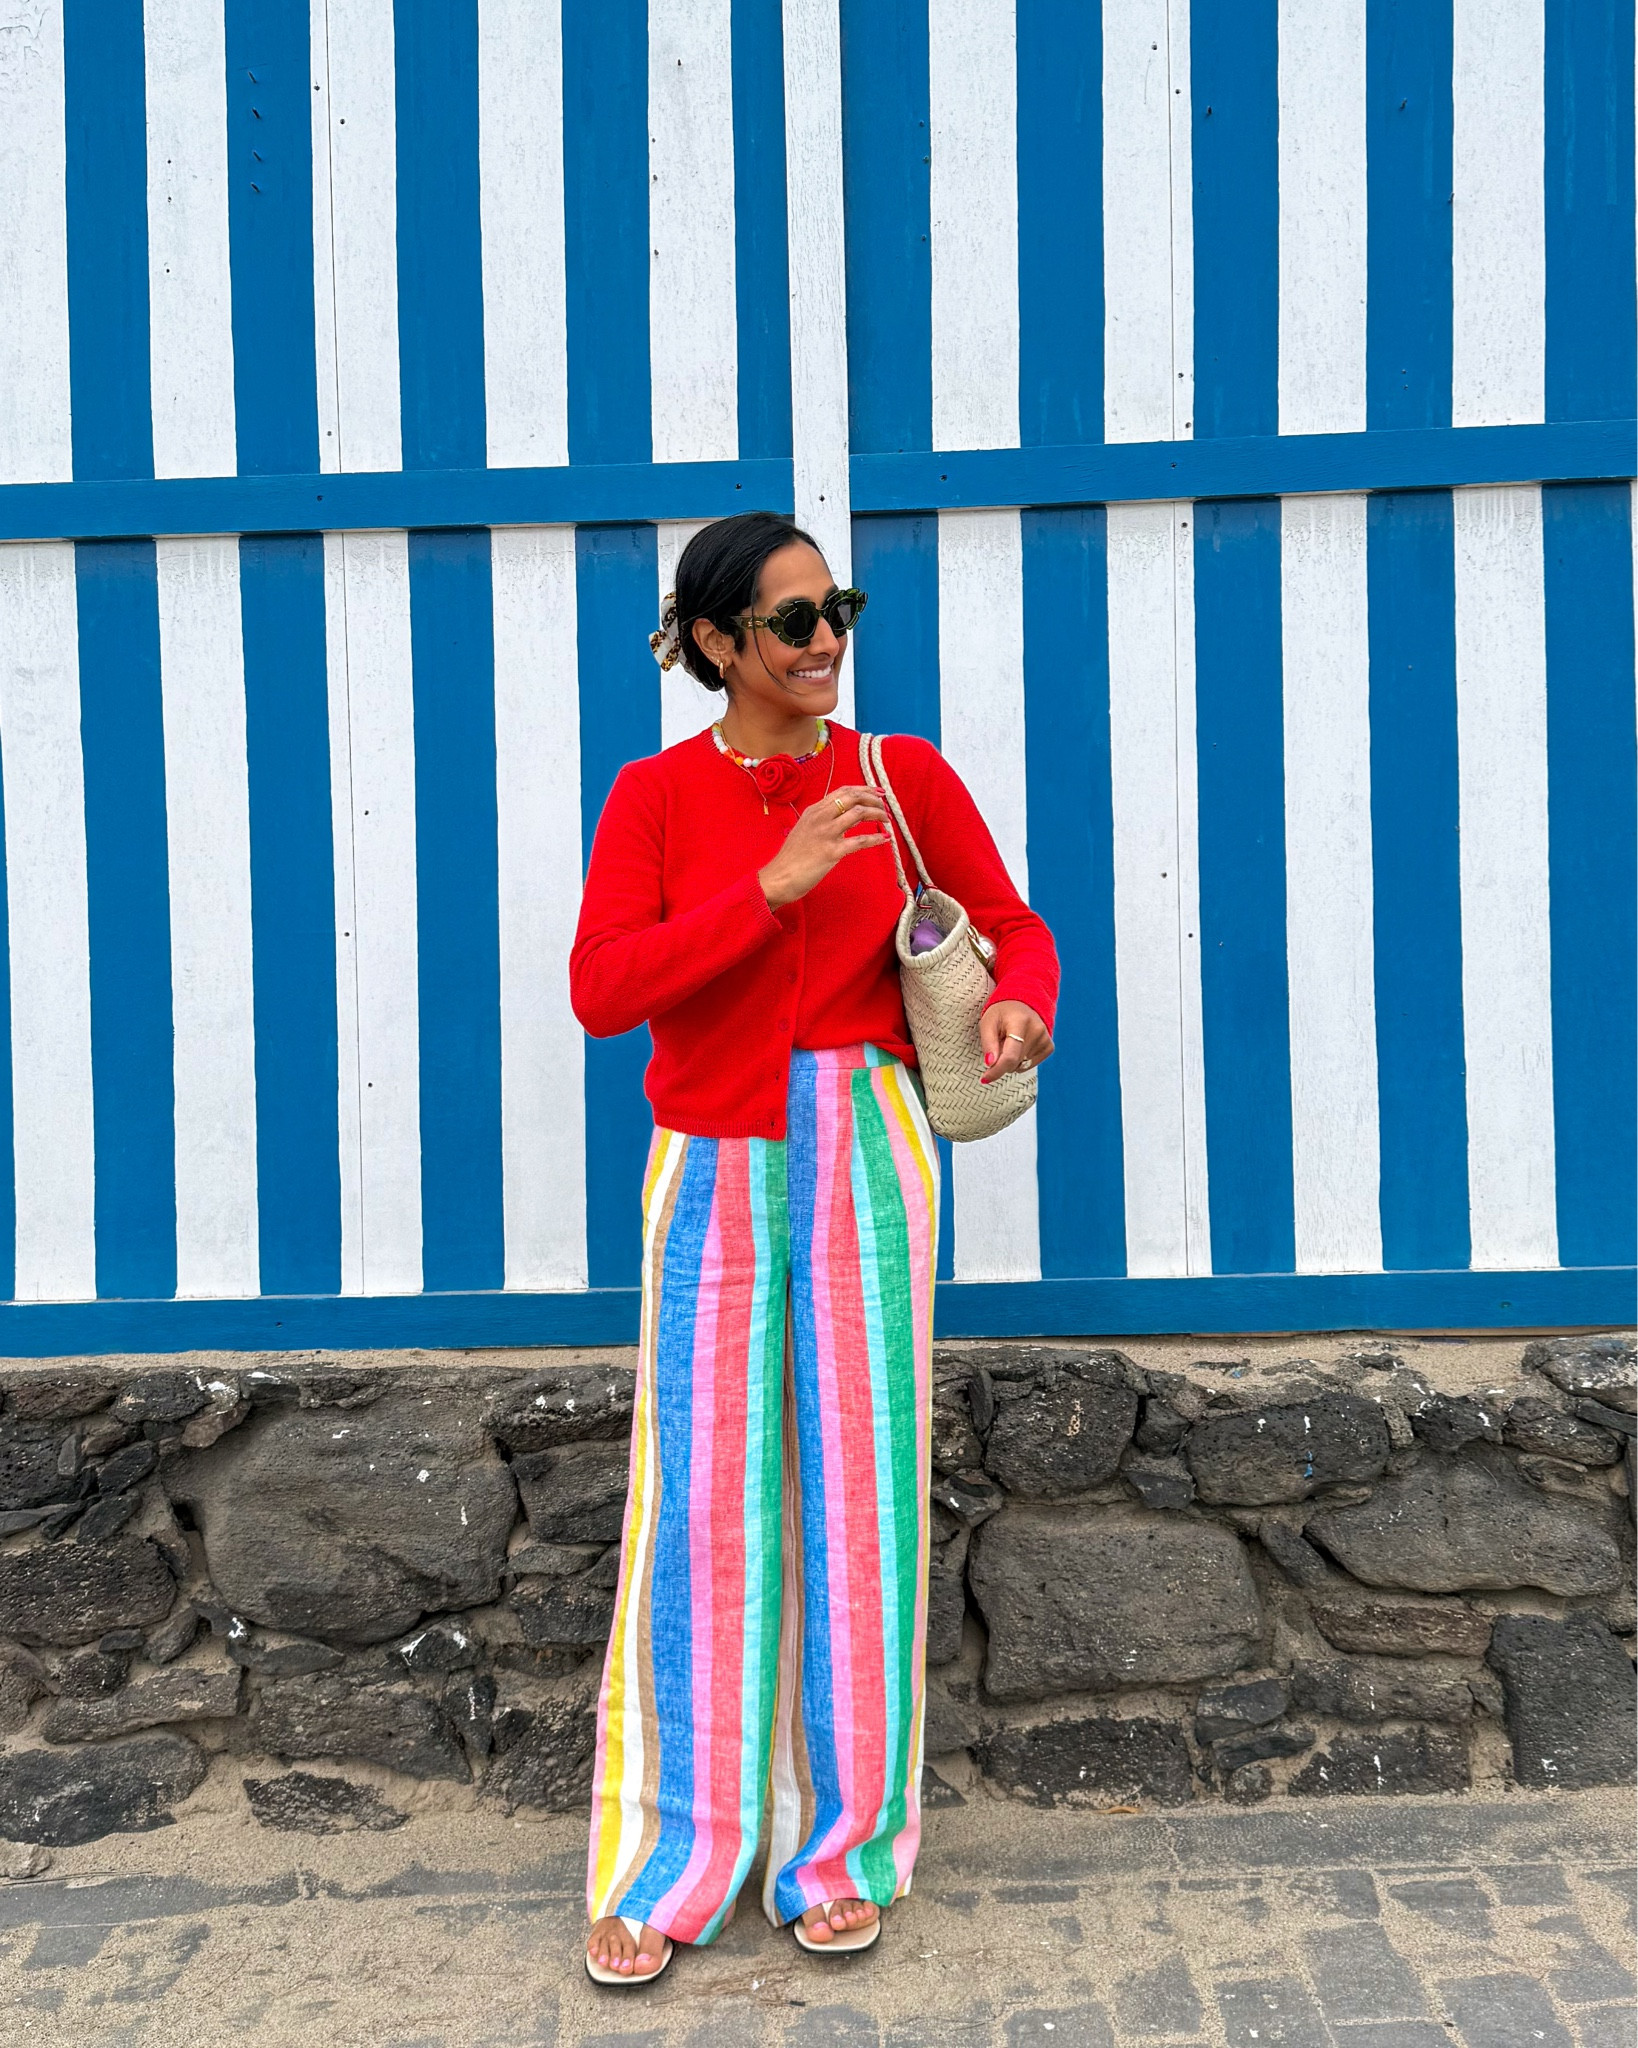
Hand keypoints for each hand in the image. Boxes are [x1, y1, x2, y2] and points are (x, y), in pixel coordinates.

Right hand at [759, 787, 891, 907]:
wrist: (778, 877)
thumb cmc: (792, 858)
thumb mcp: (805, 830)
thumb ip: (825, 821)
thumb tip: (850, 818)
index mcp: (814, 811)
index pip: (843, 791)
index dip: (864, 789)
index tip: (878, 793)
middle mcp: (820, 817)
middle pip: (853, 797)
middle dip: (873, 799)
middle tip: (885, 806)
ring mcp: (826, 834)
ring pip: (858, 813)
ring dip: (877, 814)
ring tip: (886, 820)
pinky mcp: (831, 852)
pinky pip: (859, 841)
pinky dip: (876, 839)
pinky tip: (885, 839)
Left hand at [981, 1002, 1052, 1082]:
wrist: (1022, 1003)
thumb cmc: (1001, 1014)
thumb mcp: (988, 1023)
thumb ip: (988, 1043)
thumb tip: (990, 1064)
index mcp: (1020, 1022)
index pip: (1010, 1055)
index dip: (997, 1070)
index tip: (985, 1079)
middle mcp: (1037, 1030)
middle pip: (1014, 1063)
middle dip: (1000, 1061)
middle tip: (998, 1044)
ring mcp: (1045, 1039)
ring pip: (1021, 1066)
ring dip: (1011, 1060)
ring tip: (1010, 1042)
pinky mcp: (1049, 1047)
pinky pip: (1029, 1065)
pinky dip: (1020, 1060)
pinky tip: (1020, 1045)